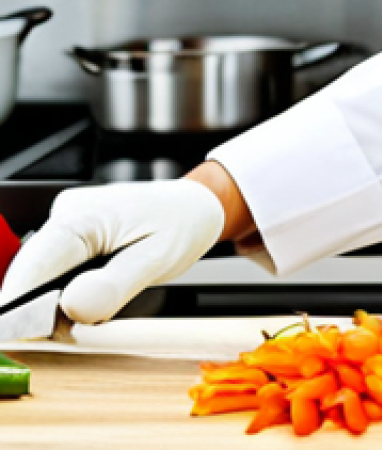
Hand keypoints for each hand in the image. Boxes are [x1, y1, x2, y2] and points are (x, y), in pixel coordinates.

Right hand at [0, 180, 224, 323]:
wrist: (194, 207)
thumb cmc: (182, 224)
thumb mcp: (159, 258)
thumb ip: (116, 285)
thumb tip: (73, 307)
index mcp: (84, 215)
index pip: (32, 266)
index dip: (21, 309)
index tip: (26, 339)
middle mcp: (65, 215)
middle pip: (31, 276)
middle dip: (46, 310)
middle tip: (83, 326)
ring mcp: (65, 224)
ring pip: (41, 278)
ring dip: (59, 304)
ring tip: (104, 299)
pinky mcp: (69, 237)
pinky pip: (55, 273)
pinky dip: (69, 293)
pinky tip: (98, 291)